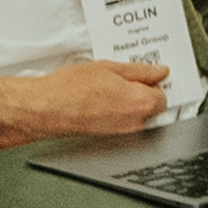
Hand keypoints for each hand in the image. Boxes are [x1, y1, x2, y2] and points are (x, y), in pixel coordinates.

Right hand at [0, 58, 174, 146]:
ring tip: (106, 90)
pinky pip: (121, 123)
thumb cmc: (70, 89)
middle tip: (123, 80)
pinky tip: (99, 102)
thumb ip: (141, 71)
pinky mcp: (107, 138)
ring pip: (135, 116)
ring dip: (128, 104)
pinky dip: (115, 113)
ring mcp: (121, 134)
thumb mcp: (110, 68)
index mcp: (140, 103)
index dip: (153, 83)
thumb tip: (159, 72)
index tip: (144, 76)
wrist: (44, 109)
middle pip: (151, 108)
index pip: (163, 95)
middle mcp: (134, 123)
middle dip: (142, 94)